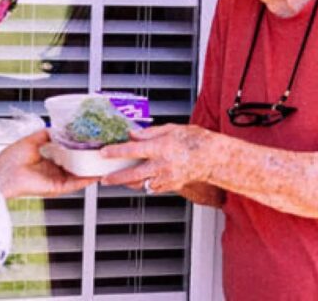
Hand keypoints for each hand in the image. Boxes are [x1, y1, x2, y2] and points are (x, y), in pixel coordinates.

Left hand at [0, 130, 97, 197]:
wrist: (3, 174)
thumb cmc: (10, 159)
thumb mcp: (32, 140)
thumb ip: (45, 134)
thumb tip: (56, 127)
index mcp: (46, 161)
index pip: (67, 156)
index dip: (78, 151)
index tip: (89, 144)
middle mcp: (52, 171)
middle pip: (75, 167)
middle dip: (88, 160)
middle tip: (100, 152)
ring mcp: (55, 180)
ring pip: (78, 176)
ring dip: (90, 170)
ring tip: (103, 162)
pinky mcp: (56, 187)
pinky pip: (75, 184)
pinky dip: (86, 180)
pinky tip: (95, 173)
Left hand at [99, 124, 216, 193]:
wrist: (213, 158)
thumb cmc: (196, 140)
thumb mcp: (172, 129)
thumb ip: (150, 132)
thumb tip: (133, 133)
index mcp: (161, 147)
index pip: (133, 150)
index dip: (116, 152)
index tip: (104, 152)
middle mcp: (162, 165)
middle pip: (132, 174)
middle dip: (116, 177)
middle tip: (104, 178)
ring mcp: (167, 178)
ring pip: (140, 184)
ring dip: (127, 183)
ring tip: (117, 179)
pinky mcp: (171, 186)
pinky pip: (152, 188)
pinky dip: (143, 185)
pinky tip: (138, 181)